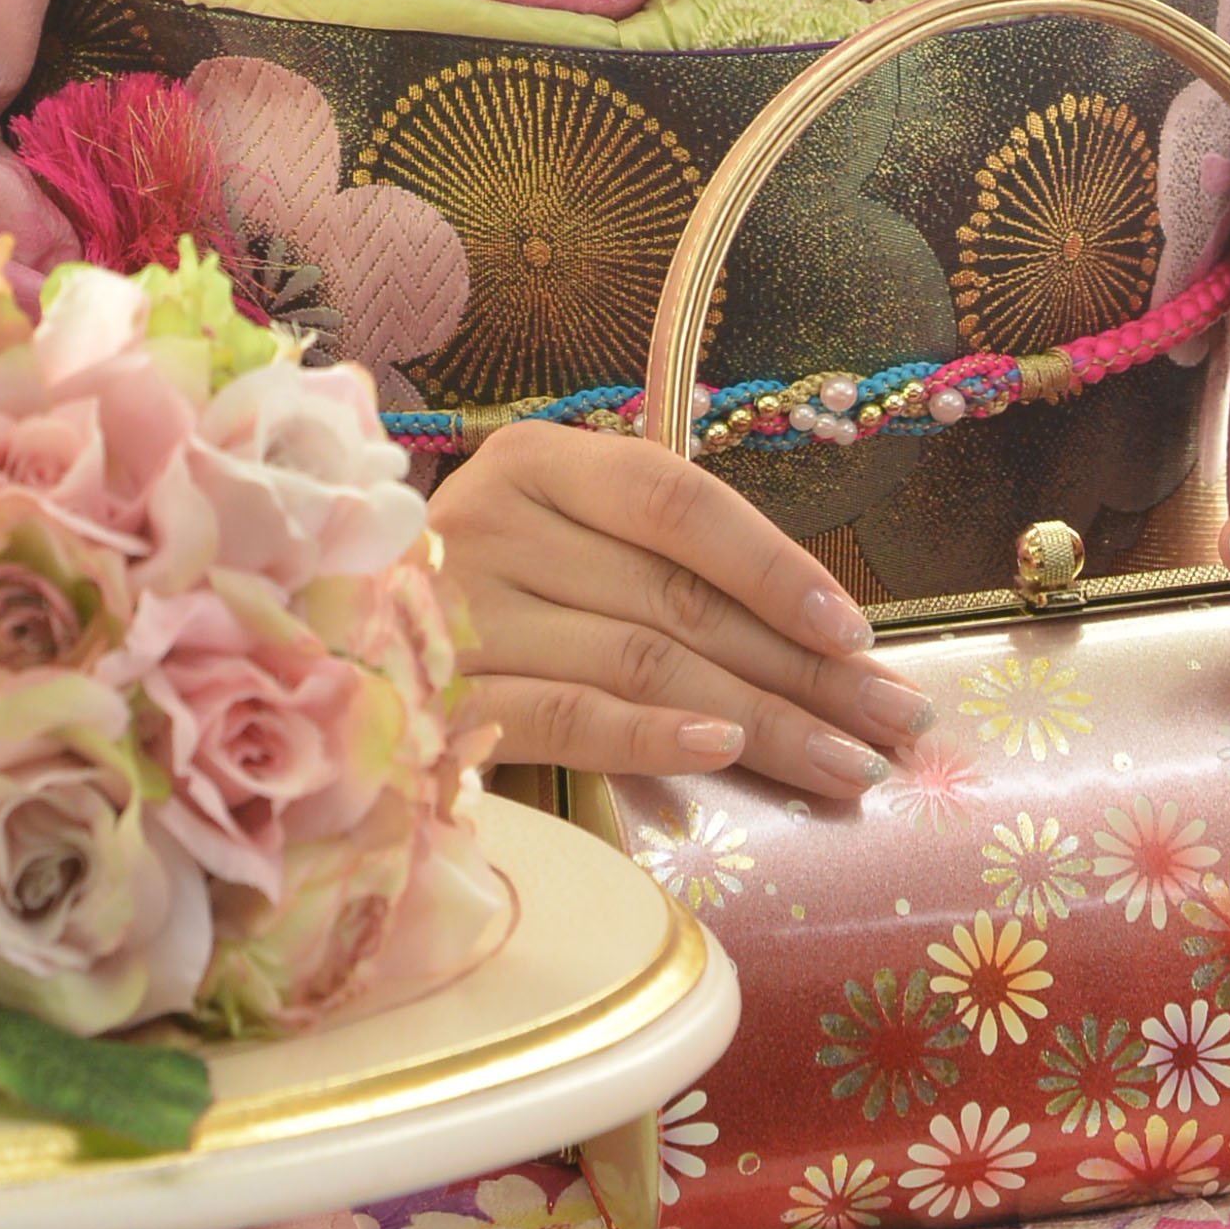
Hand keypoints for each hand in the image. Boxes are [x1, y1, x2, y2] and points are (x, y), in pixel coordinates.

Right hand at [430, 418, 930, 800]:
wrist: (336, 638)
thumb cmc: (496, 586)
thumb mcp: (571, 536)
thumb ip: (667, 562)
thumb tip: (829, 637)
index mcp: (534, 462)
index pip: (675, 502)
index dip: (774, 564)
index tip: (857, 632)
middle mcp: (491, 524)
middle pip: (675, 598)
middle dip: (802, 668)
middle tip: (892, 722)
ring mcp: (459, 616)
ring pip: (640, 663)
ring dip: (761, 721)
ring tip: (845, 766)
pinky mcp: (440, 704)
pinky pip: (564, 719)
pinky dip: (649, 739)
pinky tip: (723, 757)